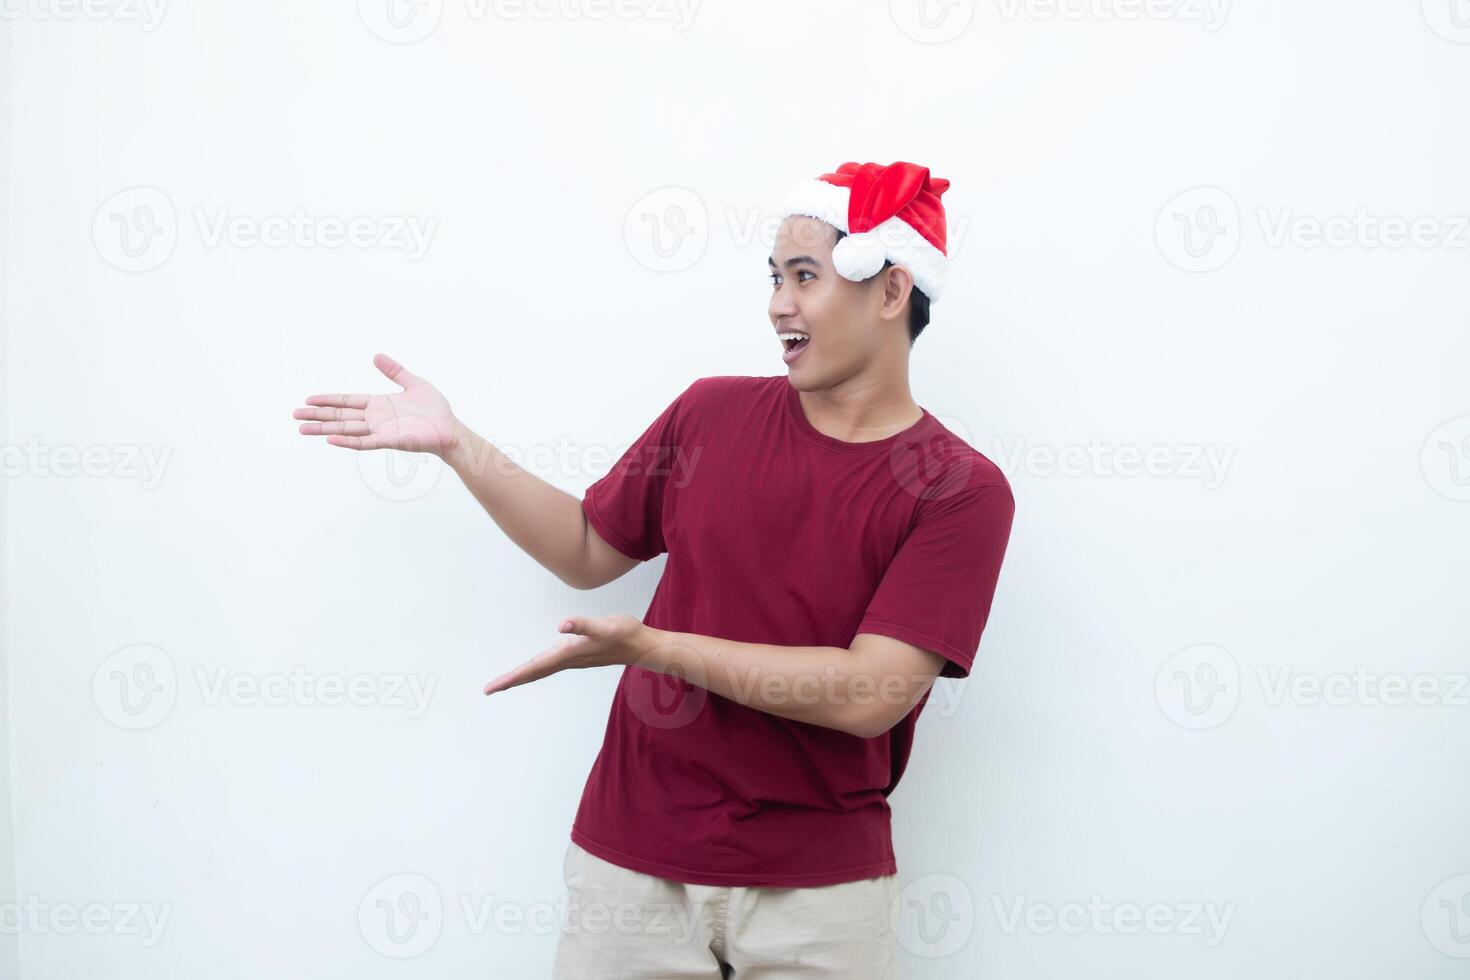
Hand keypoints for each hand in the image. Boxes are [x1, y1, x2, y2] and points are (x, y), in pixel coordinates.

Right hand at [294, 353, 459, 456]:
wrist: (450, 428)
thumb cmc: (435, 409)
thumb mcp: (414, 383)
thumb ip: (395, 371)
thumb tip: (376, 355)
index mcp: (378, 404)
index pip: (347, 401)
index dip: (328, 400)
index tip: (308, 400)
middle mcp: (375, 418)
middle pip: (340, 415)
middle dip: (317, 416)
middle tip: (294, 416)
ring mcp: (379, 430)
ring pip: (345, 429)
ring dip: (324, 428)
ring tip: (302, 429)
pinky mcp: (388, 441)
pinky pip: (363, 442)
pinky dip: (347, 441)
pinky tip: (330, 438)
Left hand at [484, 614, 651, 695]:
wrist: (644, 646)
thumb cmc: (626, 634)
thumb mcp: (606, 626)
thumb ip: (584, 625)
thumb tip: (562, 625)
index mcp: (568, 653)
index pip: (533, 667)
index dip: (512, 677)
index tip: (492, 688)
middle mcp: (568, 659)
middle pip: (533, 672)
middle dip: (511, 680)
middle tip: (489, 689)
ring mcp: (573, 659)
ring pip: (541, 669)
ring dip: (522, 675)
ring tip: (505, 681)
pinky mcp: (578, 655)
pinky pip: (550, 665)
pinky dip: (536, 668)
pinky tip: (535, 666)